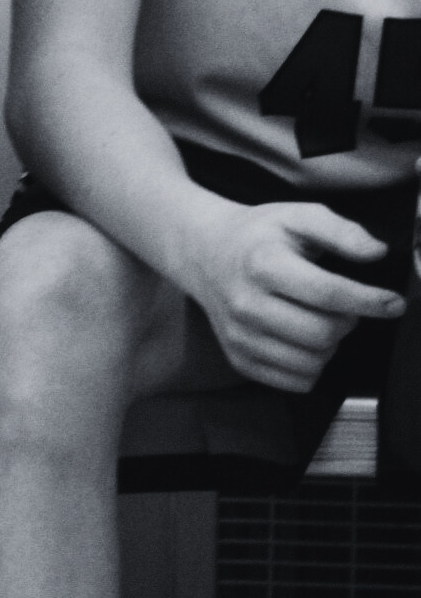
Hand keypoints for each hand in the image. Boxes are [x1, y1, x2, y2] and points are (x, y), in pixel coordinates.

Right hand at [189, 203, 403, 392]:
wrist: (203, 252)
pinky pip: (295, 382)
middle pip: (323, 333)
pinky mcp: (239, 359)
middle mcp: (246, 303)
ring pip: (313, 363)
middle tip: (342, 306)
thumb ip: (341, 231)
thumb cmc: (258, 234)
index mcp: (263, 263)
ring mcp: (240, 335)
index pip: (329, 293)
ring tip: (319, 320)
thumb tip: (377, 253)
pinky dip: (311, 366)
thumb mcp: (297, 215)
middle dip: (347, 321)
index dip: (370, 301)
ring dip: (329, 345)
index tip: (394, 302)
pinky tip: (302, 339)